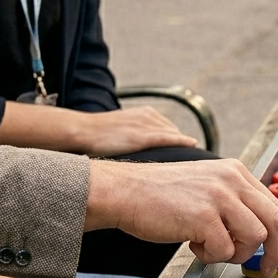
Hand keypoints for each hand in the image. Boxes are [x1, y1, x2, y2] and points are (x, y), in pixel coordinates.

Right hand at [73, 108, 197, 155]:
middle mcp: (149, 116)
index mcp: (145, 114)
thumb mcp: (123, 131)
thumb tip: (147, 154)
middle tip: (195, 163)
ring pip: (175, 136)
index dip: (179, 142)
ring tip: (195, 163)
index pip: (170, 129)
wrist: (81, 131)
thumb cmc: (97, 136)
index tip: (188, 155)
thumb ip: (138, 138)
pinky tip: (192, 147)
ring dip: (185, 148)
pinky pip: (169, 139)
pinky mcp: (143, 135)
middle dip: (184, 146)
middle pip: (176, 133)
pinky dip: (182, 143)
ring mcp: (147, 125)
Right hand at [86, 158, 277, 276]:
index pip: (276, 206)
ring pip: (255, 238)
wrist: (123, 191)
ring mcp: (219, 197)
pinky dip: (211, 256)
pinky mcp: (203, 216)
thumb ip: (234, 202)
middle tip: (267, 270)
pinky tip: (192, 244)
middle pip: (276, 222)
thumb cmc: (159, 195)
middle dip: (277, 252)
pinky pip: (225, 249)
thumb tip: (261, 233)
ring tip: (211, 248)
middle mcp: (232, 180)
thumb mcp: (206, 186)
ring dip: (236, 253)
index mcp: (236, 172)